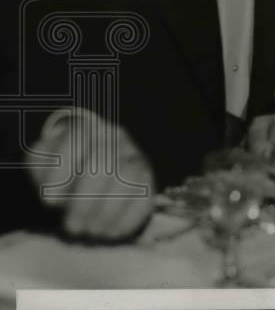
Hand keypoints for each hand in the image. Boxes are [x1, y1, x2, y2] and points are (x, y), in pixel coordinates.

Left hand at [27, 112, 153, 240]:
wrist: (87, 167)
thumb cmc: (62, 169)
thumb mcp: (42, 164)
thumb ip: (41, 171)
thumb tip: (54, 197)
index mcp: (85, 128)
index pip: (76, 143)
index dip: (61, 176)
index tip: (50, 202)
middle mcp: (114, 137)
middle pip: (104, 165)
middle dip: (85, 203)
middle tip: (73, 227)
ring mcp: (135, 155)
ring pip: (130, 179)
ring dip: (108, 212)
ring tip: (92, 231)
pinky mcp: (148, 177)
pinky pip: (147, 195)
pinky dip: (128, 218)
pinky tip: (111, 231)